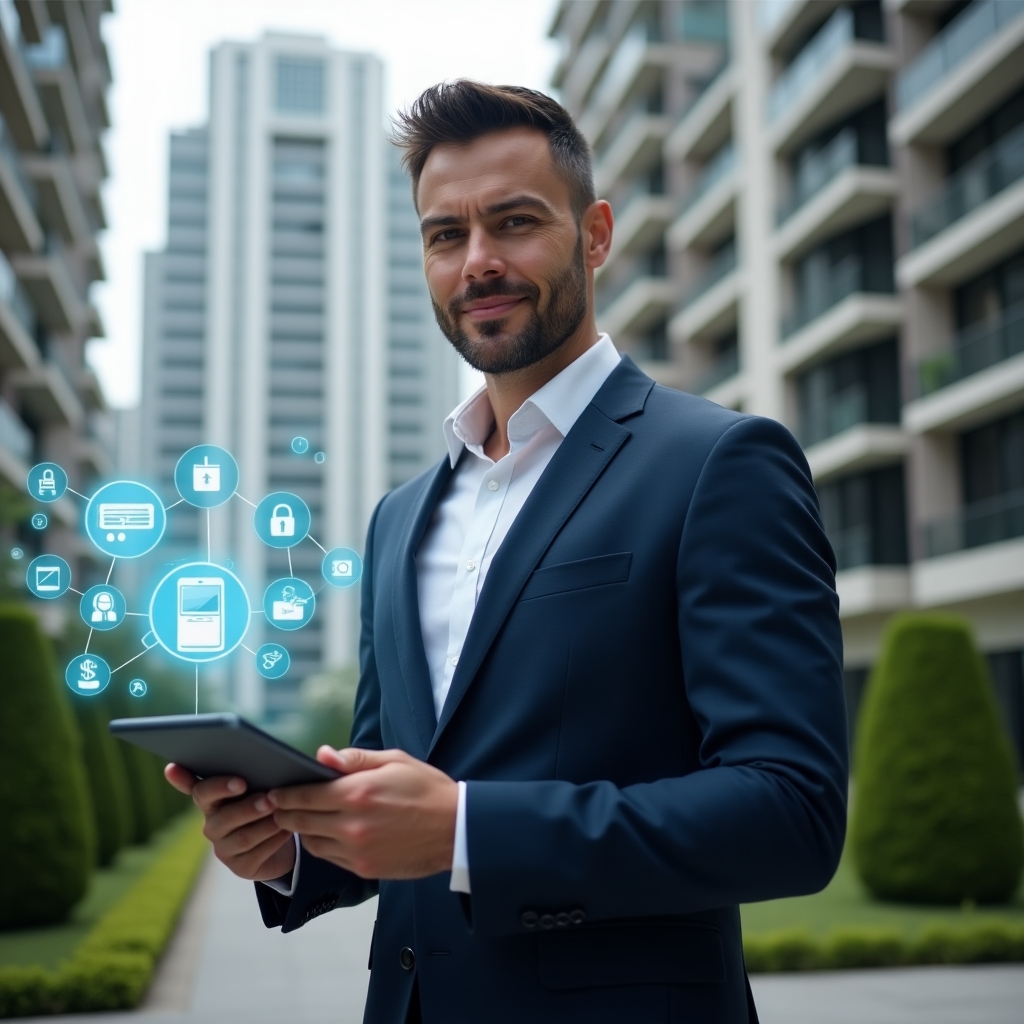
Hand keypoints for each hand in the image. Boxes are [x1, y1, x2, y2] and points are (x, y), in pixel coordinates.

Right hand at [165, 764, 296, 881]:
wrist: (282, 842)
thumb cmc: (268, 803)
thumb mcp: (262, 785)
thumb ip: (256, 772)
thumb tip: (269, 756)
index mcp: (213, 800)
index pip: (198, 789)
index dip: (195, 782)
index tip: (212, 775)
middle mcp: (213, 824)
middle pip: (220, 816)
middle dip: (245, 807)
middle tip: (267, 798)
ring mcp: (224, 848)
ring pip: (241, 837)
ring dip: (263, 824)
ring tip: (280, 813)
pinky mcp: (240, 867)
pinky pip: (256, 854)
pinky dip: (274, 840)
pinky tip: (286, 830)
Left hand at [267, 747, 457, 879]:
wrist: (455, 829)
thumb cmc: (427, 789)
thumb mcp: (394, 761)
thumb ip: (355, 759)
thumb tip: (322, 756)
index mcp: (358, 793)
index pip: (305, 796)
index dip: (284, 795)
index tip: (274, 792)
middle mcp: (352, 824)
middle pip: (301, 821)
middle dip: (284, 813)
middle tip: (276, 807)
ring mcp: (357, 850)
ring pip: (312, 843)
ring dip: (302, 831)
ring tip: (300, 820)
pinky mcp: (364, 868)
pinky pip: (330, 857)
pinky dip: (322, 845)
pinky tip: (326, 834)